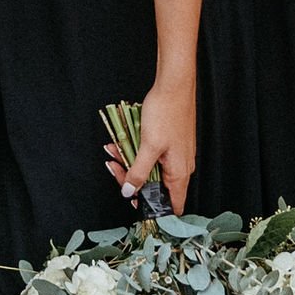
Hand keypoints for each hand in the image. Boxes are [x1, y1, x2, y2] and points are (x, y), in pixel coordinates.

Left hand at [114, 81, 195, 211]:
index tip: (134, 203)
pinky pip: (151, 155)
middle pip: (155, 187)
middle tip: (116, 169)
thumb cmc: (166, 113)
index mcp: (179, 173)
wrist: (173, 86)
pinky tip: (122, 143)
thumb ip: (139, 172)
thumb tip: (129, 192)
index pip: (172, 206)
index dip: (153, 209)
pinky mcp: (169, 144)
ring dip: (130, 162)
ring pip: (150, 169)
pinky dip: (136, 151)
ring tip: (114, 152)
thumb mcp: (148, 146)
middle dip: (132, 179)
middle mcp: (180, 167)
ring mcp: (175, 155)